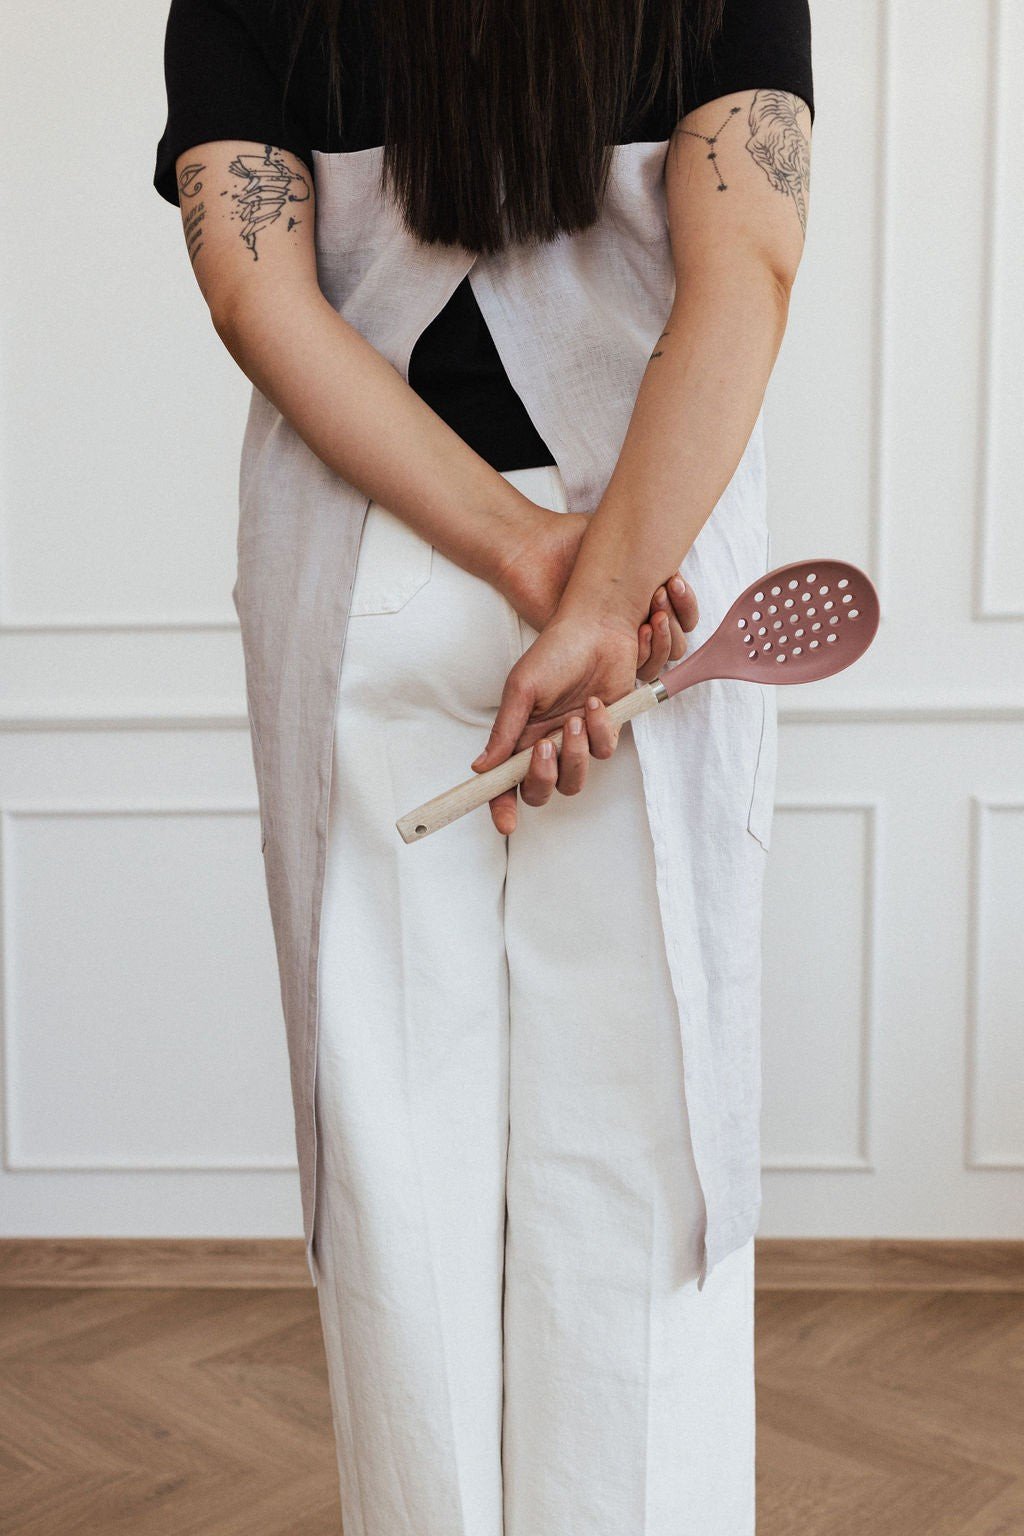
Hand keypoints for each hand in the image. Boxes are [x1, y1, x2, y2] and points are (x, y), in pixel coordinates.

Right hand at [469, 608, 642, 834]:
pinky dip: (600, 729)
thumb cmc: (555, 651)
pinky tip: (595, 703)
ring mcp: (575, 741)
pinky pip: (603, 750)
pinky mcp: (604, 731)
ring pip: (574, 779)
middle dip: (541, 778)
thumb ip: (504, 732)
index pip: (504, 782)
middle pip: (539, 791)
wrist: (599, 628)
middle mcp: (545, 744)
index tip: (505, 824)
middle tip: (545, 748)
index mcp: (518, 736)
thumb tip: (480, 769)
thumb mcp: (523, 688)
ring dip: (575, 754)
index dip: (501, 806)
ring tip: (574, 719)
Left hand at [494, 506, 698, 676]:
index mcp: (640, 594)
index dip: (685, 602)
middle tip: (663, 591)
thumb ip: (650, 543)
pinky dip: (648, 650)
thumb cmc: (569, 538)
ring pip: (662, 656)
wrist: (531, 550)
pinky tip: (640, 628)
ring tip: (653, 608)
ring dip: (667, 634)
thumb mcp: (618, 534)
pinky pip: (638, 668)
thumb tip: (677, 547)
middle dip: (679, 616)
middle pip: (676, 637)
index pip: (681, 612)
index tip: (674, 581)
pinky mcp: (598, 656)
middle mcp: (632, 619)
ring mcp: (616, 641)